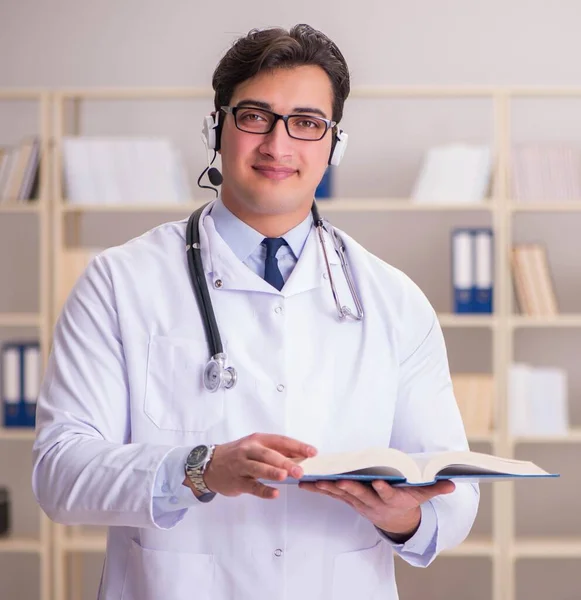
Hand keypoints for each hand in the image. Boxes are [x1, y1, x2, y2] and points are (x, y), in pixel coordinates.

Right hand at [194, 433, 316, 499]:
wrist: (209, 465)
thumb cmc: (239, 455)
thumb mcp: (255, 447)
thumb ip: (276, 452)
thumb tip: (301, 457)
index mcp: (257, 440)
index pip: (280, 441)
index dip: (297, 446)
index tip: (313, 452)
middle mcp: (249, 450)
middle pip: (268, 454)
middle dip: (285, 462)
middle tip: (300, 470)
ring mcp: (241, 466)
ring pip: (258, 468)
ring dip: (273, 472)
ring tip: (286, 477)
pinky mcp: (236, 481)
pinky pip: (251, 486)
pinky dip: (263, 490)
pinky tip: (275, 493)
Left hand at [298, 478, 454, 538]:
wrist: (393, 520)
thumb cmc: (406, 500)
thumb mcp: (421, 495)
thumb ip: (435, 489)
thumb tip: (453, 483)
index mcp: (391, 498)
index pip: (387, 493)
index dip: (384, 489)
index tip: (380, 482)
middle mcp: (373, 501)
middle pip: (360, 495)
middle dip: (350, 488)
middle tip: (340, 481)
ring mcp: (359, 502)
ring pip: (343, 495)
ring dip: (329, 488)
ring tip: (315, 480)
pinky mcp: (348, 500)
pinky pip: (332, 494)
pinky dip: (319, 489)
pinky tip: (305, 484)